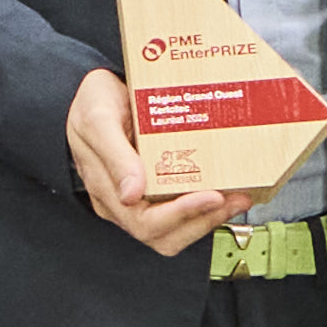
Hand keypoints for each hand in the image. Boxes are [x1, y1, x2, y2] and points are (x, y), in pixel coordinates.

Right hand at [59, 69, 243, 257]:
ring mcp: (138, 199)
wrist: (88, 91)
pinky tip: (226, 190)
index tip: (212, 195)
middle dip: (204, 221)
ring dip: (209, 218)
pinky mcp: (153, 191)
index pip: (146, 222)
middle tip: (236, 199)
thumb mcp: (97, 119)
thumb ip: (115, 155)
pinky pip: (181, 212)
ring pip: (176, 230)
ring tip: (238, 198)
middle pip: (166, 235)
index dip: (182, 214)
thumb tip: (131, 195)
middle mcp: (123, 203)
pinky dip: (206, 207)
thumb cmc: (89, 103)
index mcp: (107, 190)